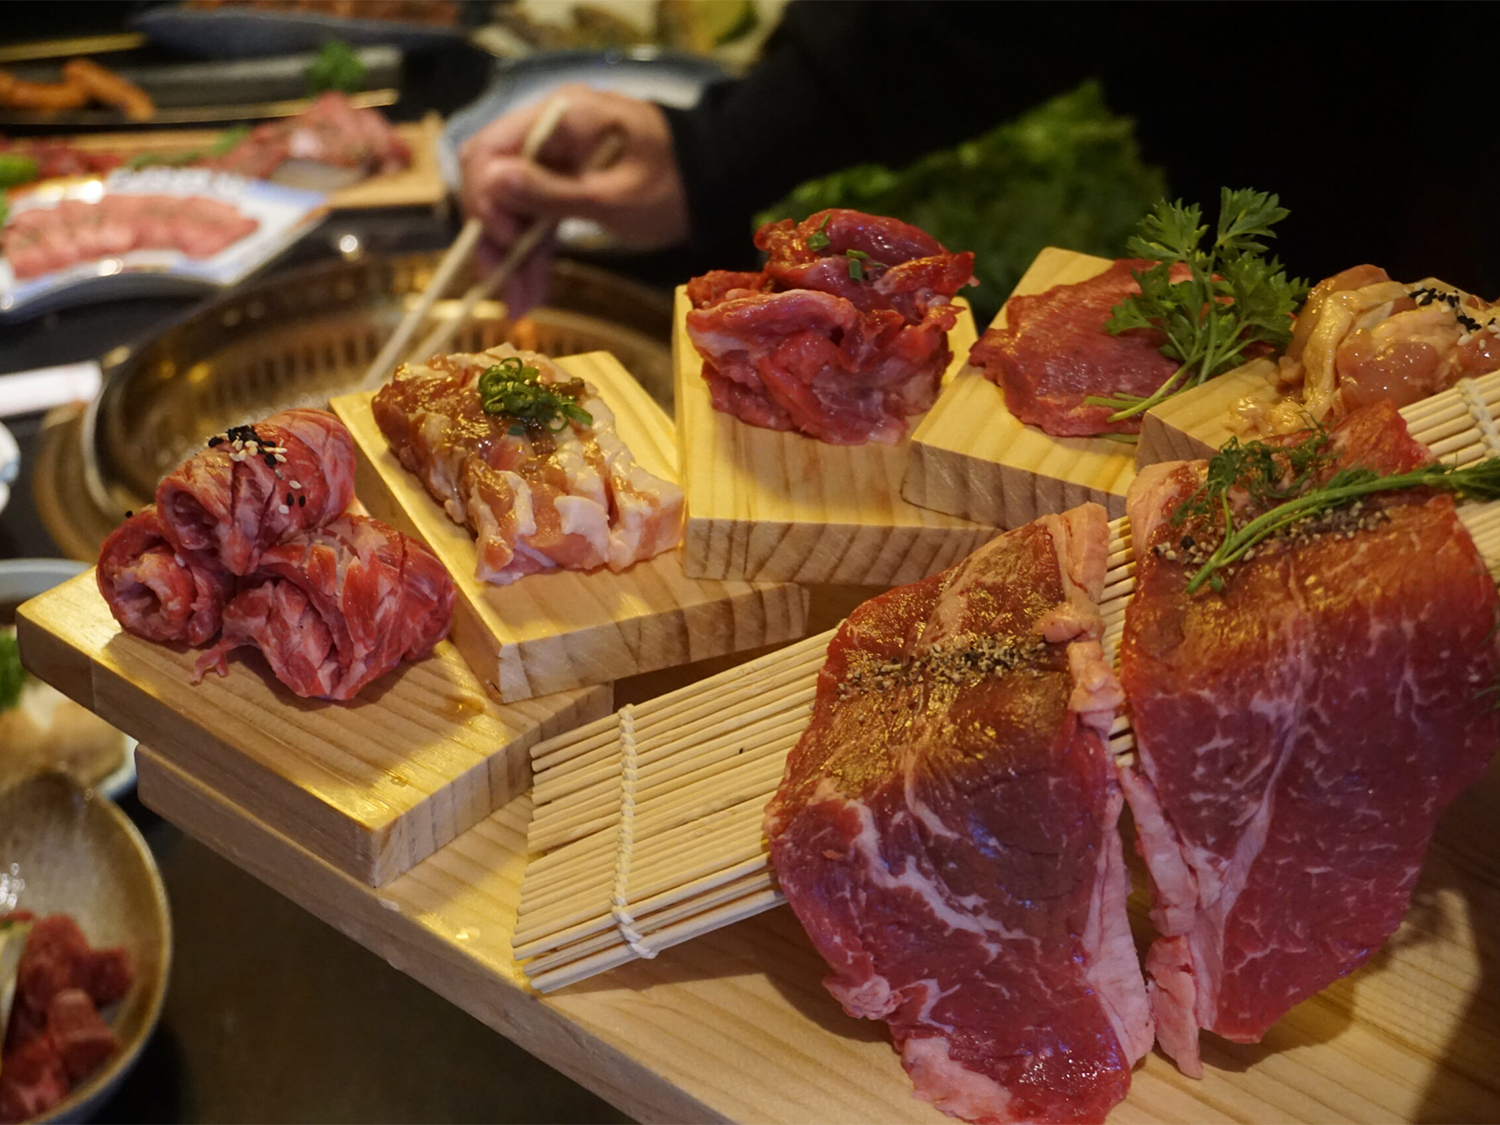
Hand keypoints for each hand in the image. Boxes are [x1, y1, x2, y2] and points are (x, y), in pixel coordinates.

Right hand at [460, 84, 688, 314]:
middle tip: (505, 288)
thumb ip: (551, 192)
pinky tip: (531, 291)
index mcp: (558, 119)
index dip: (485, 200)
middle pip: (493, 182)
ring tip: (520, 304)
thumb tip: (490, 183)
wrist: (717, 181)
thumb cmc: (674, 185)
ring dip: (513, 255)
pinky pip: (537, 217)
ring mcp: (556, 159)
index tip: (505, 243)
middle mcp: (548, 132)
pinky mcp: (567, 184)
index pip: (487, 151)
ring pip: (513, 207)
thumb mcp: (614, 198)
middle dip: (495, 239)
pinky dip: (534, 253)